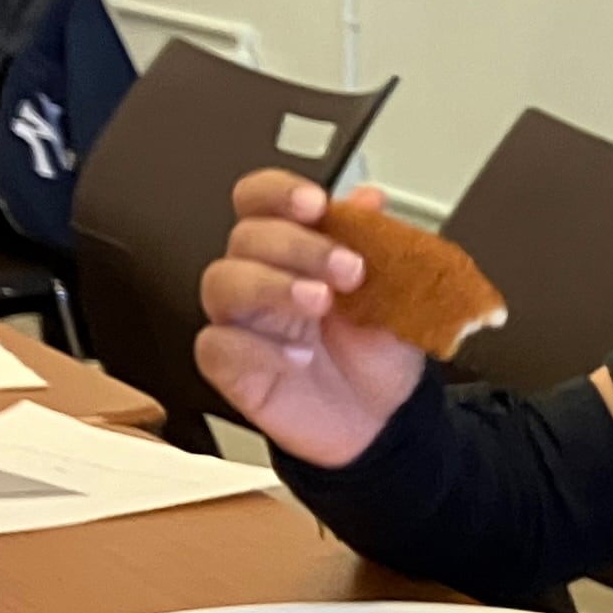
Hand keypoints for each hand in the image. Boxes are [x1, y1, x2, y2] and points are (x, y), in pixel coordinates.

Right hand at [193, 172, 428, 466]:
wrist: (381, 420)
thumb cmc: (377, 352)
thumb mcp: (396, 294)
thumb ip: (380, 244)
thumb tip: (368, 198)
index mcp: (295, 247)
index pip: (262, 199)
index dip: (278, 192)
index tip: (315, 203)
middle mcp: (261, 275)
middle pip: (246, 236)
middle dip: (298, 245)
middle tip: (348, 270)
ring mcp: (241, 319)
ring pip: (223, 281)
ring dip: (273, 285)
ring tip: (319, 303)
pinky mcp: (228, 363)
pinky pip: (217, 344)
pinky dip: (257, 347)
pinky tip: (298, 356)